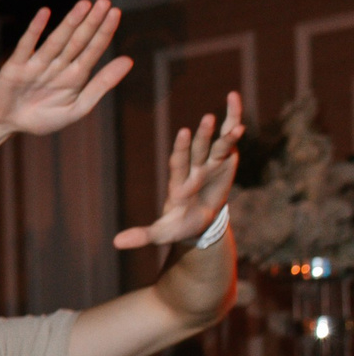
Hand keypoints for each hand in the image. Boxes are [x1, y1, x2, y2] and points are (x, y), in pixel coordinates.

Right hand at [0, 0, 130, 138]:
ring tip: (84, 5)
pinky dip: (34, 30)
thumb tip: (129, 60)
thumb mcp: (77, 108)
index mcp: (75, 75)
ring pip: (57, 41)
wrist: (6, 124)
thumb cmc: (42, 118)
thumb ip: (102, 85)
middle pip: (78, 41)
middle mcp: (58, 65)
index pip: (93, 50)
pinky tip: (45, 14)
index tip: (115, 13)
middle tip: (105, 2)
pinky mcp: (15, 66)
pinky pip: (26, 46)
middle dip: (91, 22)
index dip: (104, 32)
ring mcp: (37, 64)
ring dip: (70, 22)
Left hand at [116, 90, 245, 249]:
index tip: (183, 133)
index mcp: (179, 182)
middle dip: (203, 135)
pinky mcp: (225, 162)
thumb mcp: (162, 233)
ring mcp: (210, 164)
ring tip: (232, 111)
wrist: (197, 223)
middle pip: (198, 149)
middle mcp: (194, 169)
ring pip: (217, 143)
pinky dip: (235, 129)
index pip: (179, 162)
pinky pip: (230, 143)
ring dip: (224, 129)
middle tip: (207, 119)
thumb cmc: (179, 226)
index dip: (182, 148)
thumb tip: (116, 243)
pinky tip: (240, 116)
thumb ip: (142, 235)